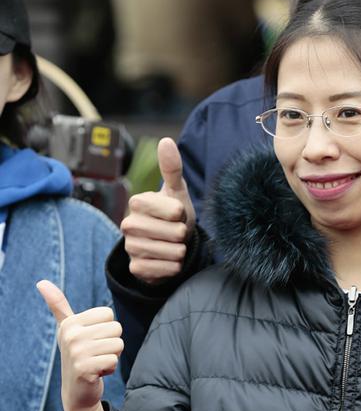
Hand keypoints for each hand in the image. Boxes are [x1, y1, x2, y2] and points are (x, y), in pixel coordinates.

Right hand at [37, 280, 123, 410]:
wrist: (76, 391)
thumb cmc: (77, 354)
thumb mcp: (67, 328)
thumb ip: (58, 305)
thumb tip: (41, 282)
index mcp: (70, 323)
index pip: (109, 314)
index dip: (106, 329)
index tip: (91, 340)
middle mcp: (71, 335)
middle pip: (116, 328)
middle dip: (111, 343)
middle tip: (95, 354)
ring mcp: (77, 352)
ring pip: (118, 344)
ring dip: (111, 356)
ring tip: (96, 362)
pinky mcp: (85, 368)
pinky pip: (114, 360)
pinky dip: (110, 368)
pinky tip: (97, 373)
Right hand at [121, 137, 195, 283]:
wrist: (168, 245)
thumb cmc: (174, 215)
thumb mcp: (177, 191)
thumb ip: (172, 168)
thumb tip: (165, 140)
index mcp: (138, 202)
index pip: (174, 211)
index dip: (182, 214)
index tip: (176, 214)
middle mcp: (128, 224)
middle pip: (175, 233)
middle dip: (183, 234)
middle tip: (175, 232)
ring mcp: (130, 248)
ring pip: (172, 252)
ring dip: (180, 251)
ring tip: (172, 245)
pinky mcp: (135, 269)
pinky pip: (166, 270)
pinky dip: (173, 267)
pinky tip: (167, 260)